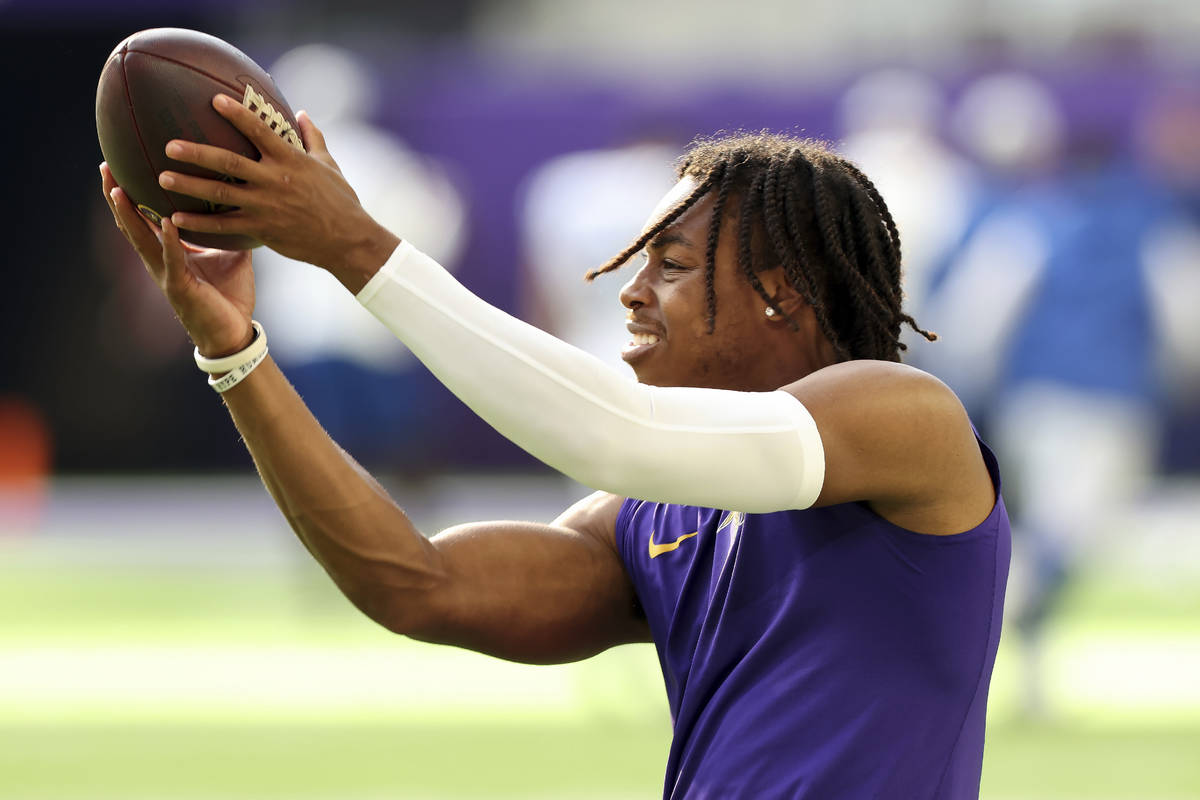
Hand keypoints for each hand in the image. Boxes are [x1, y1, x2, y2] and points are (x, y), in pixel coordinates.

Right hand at [101, 161, 254, 357]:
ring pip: (140, 240)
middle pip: (130, 224)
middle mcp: (160, 261)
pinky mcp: (179, 287)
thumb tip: (241, 205)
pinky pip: (172, 259)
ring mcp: (166, 274)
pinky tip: (166, 221)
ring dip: (129, 214)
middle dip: (116, 196)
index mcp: (168, 252)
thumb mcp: (231, 256)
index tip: (120, 165)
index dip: (130, 194)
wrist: (234, 333)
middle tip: (105, 167)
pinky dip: (168, 240)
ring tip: (118, 189)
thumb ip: (228, 232)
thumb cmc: (230, 296)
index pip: (142, 218)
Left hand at [157, 95, 398, 286]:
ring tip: (162, 177)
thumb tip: (302, 112)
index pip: (259, 130)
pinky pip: (225, 226)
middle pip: (228, 162)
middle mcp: (274, 180)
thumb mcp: (329, 165)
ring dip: (189, 185)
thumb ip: (313, 137)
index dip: (236, 114)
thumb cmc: (341, 201)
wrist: (347, 240)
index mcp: (290, 160)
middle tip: (169, 145)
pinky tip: (177, 218)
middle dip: (196, 153)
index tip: (213, 100)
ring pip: (220, 194)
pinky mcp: (262, 229)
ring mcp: (266, 206)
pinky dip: (200, 223)